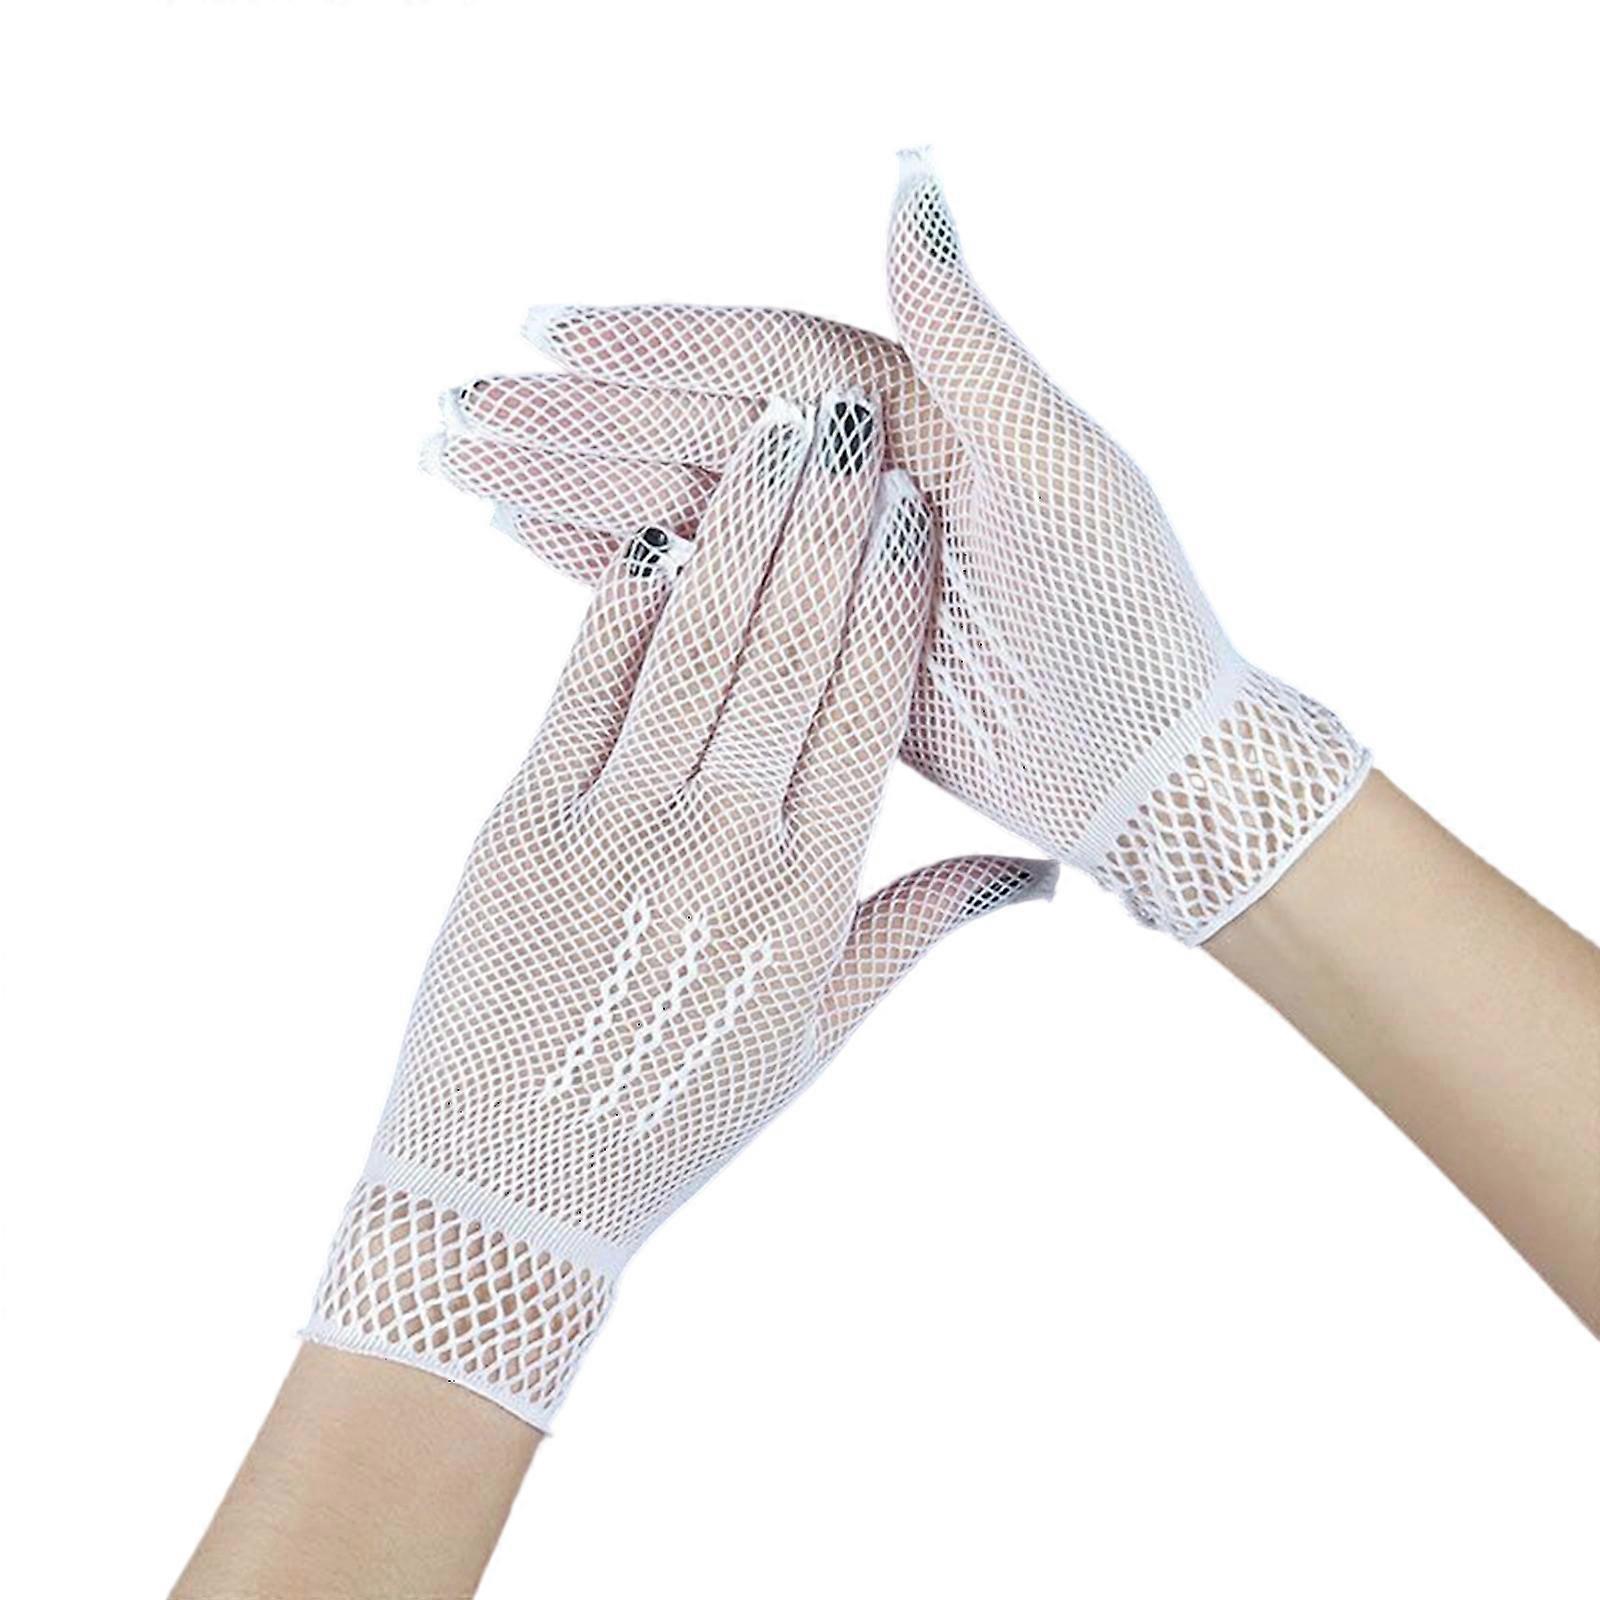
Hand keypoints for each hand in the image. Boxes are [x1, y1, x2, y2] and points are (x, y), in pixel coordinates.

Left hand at [309, 396, 1053, 1429]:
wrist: (507, 1190)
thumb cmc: (674, 1119)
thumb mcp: (817, 1042)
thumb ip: (923, 933)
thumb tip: (1042, 878)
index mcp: (808, 896)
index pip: (869, 704)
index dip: (892, 592)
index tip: (909, 504)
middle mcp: (722, 845)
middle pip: (791, 643)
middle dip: (826, 516)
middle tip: (850, 415)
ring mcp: (612, 826)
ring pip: (696, 639)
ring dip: (739, 523)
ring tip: (772, 429)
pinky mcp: (516, 822)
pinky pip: (584, 677)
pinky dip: (626, 592)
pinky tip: (660, 519)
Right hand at [431, 155, 1367, 940]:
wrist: (1156, 767)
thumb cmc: (1131, 615)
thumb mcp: (1060, 464)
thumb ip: (966, 332)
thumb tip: (908, 173)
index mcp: (924, 412)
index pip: (768, 361)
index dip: (659, 343)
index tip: (550, 336)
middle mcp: (869, 474)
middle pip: (701, 427)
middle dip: (578, 418)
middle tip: (458, 412)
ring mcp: (837, 557)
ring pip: (685, 502)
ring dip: (574, 482)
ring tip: (465, 466)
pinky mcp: (817, 636)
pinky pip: (702, 584)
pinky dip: (619, 562)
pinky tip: (535, 541)